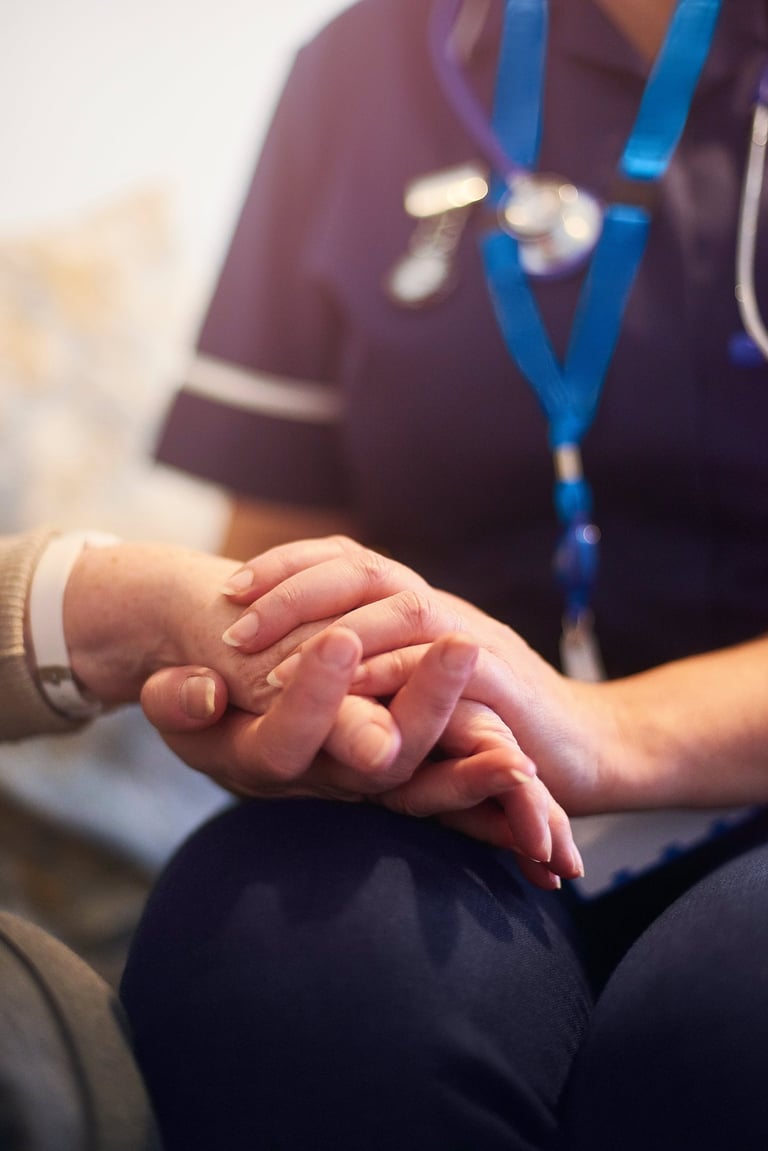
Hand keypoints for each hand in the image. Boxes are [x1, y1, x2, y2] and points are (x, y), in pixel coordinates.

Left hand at [219, 536, 616, 817]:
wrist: (583, 747)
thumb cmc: (489, 723)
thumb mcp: (418, 688)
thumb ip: (370, 669)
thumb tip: (288, 663)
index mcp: (415, 604)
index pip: (346, 559)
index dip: (287, 566)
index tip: (231, 590)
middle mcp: (441, 608)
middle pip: (362, 568)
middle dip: (291, 590)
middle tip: (232, 627)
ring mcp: (471, 637)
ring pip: (398, 605)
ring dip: (331, 632)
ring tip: (269, 670)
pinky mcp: (500, 679)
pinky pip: (440, 661)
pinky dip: (390, 671)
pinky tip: (345, 692)